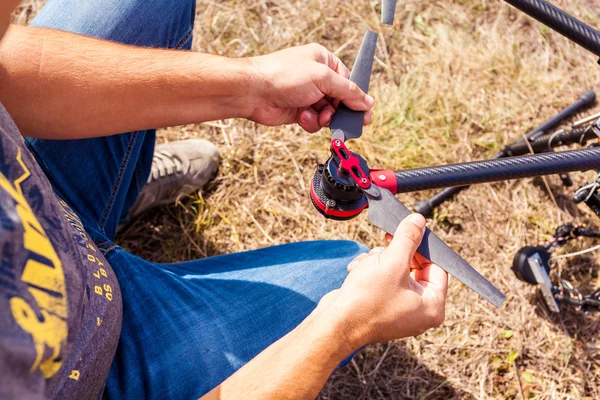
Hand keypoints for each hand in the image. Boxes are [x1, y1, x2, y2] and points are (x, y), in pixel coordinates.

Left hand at [247, 44, 373, 132]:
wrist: (253, 91)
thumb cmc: (284, 75)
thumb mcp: (323, 78)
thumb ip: (347, 91)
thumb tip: (367, 101)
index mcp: (324, 60)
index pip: (348, 81)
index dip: (356, 98)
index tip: (364, 113)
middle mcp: (316, 77)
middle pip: (340, 99)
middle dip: (340, 111)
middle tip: (348, 123)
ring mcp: (307, 94)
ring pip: (328, 113)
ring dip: (324, 118)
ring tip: (317, 116)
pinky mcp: (298, 110)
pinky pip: (314, 121)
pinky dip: (311, 122)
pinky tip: (302, 117)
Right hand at [322, 214, 447, 350]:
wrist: (334, 324)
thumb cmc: (367, 300)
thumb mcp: (392, 262)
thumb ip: (408, 238)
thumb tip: (418, 220)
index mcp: (432, 306)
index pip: (437, 267)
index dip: (422, 247)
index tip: (408, 231)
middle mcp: (419, 311)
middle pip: (414, 267)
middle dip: (395, 254)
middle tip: (385, 243)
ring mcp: (399, 310)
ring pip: (395, 270)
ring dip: (379, 260)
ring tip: (366, 264)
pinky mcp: (381, 306)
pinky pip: (383, 280)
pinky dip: (370, 271)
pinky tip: (357, 272)